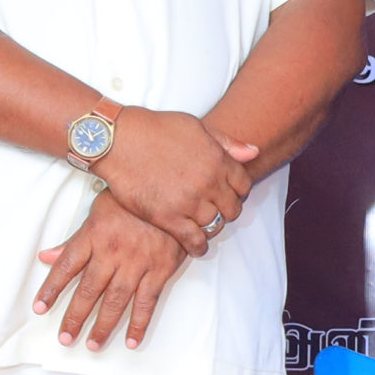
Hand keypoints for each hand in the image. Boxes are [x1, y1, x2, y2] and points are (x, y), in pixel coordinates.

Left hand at [34, 193, 186, 352]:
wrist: (175, 192)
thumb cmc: (134, 200)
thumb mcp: (99, 211)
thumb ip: (74, 239)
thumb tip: (46, 257)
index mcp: (95, 235)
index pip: (67, 266)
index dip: (52, 288)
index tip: (40, 308)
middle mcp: (113, 252)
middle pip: (89, 290)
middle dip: (75, 316)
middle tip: (65, 337)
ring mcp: (137, 263)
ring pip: (116, 300)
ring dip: (103, 325)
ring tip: (93, 345)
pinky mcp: (160, 269)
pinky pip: (147, 301)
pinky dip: (139, 323)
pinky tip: (131, 340)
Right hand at [92, 107, 258, 256]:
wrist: (121, 141)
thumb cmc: (156, 129)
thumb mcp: (197, 127)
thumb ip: (227, 143)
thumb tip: (253, 152)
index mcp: (218, 160)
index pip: (243, 185)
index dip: (238, 191)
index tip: (230, 194)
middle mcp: (208, 183)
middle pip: (232, 209)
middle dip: (226, 210)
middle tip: (216, 210)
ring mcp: (189, 202)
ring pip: (214, 225)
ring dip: (211, 227)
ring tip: (204, 226)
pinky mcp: (168, 217)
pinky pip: (193, 240)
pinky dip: (198, 246)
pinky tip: (196, 247)